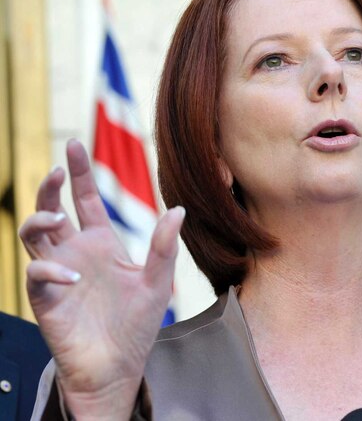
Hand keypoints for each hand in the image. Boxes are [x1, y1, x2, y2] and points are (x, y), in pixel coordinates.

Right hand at [19, 139, 184, 417]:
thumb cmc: (136, 324)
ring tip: (55, 218)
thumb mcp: (158, 282)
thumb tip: (179, 209)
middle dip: (49, 188)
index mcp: (102, 243)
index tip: (73, 145)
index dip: (78, 173)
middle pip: (52, 209)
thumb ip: (165, 247)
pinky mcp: (47, 298)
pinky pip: (37, 274)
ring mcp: (58, 274)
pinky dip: (50, 269)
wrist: (119, 365)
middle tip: (56, 169)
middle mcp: (76, 252)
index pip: (86, 200)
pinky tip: (73, 275)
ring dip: (39, 219)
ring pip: (33, 235)